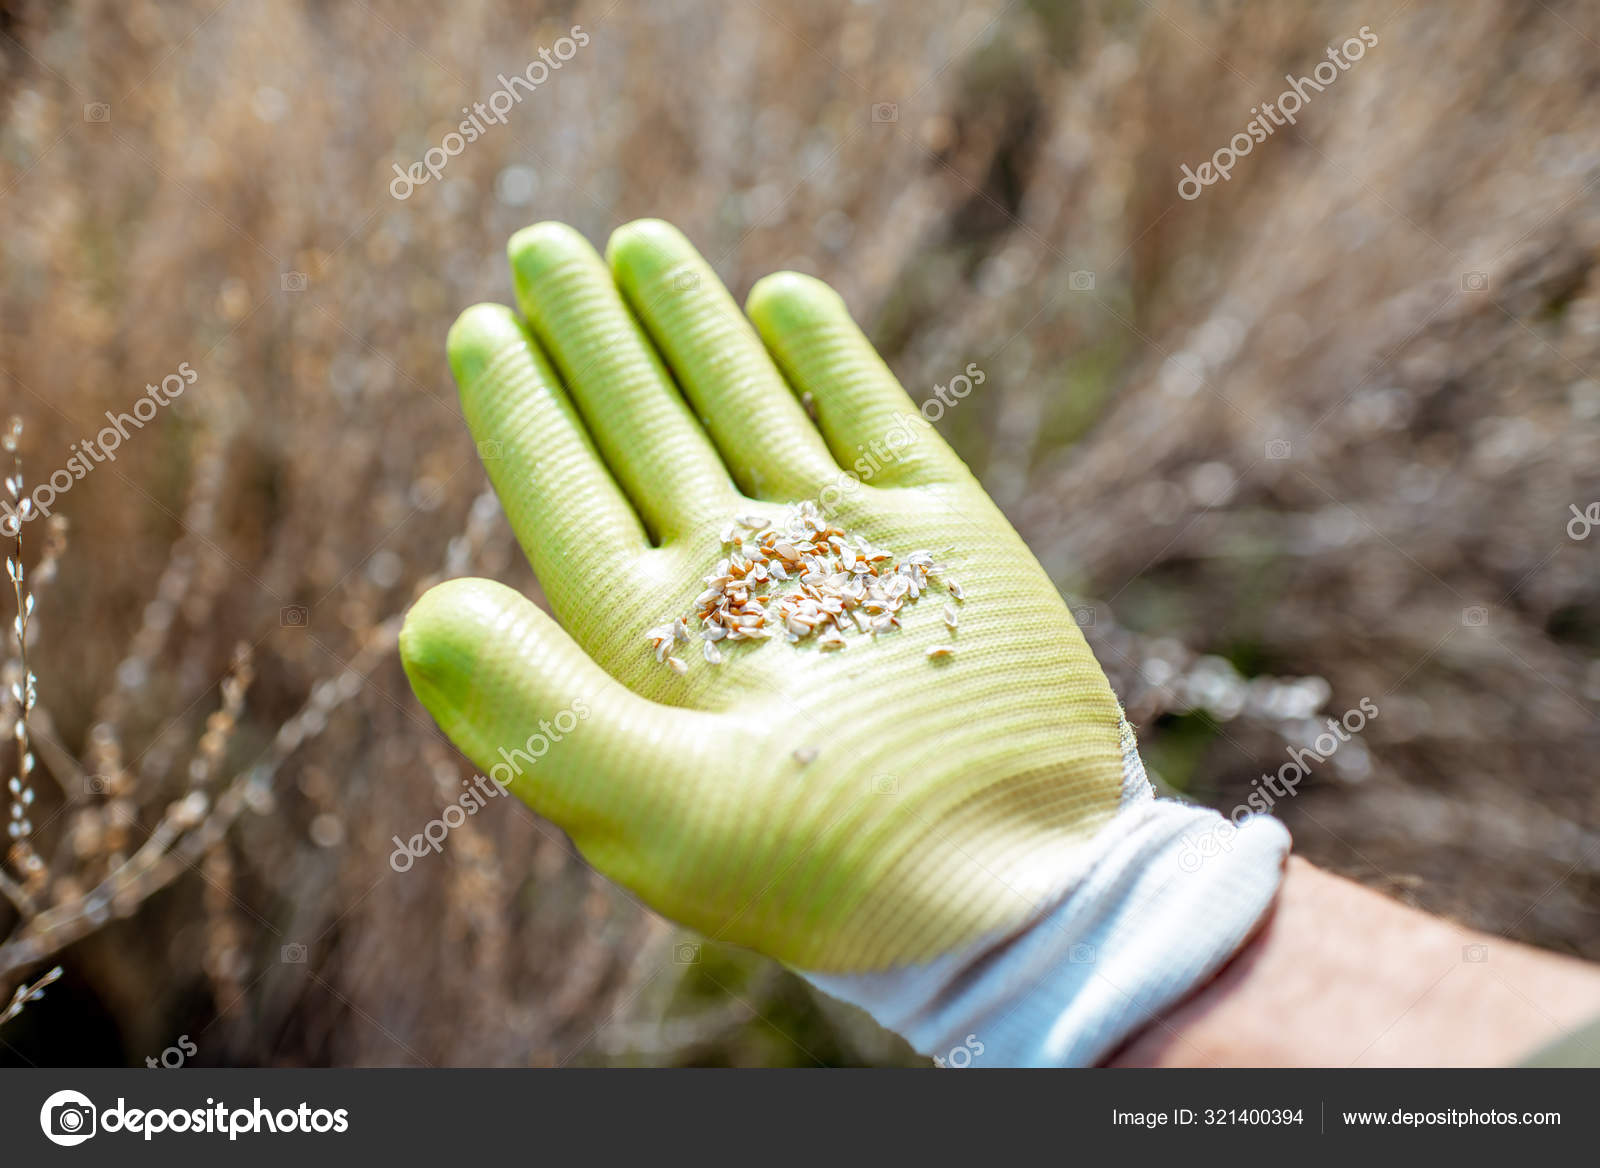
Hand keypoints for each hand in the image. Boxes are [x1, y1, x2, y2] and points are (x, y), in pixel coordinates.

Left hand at [401, 219, 1127, 972]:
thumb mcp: (670, 813)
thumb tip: (418, 608)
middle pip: (642, 433)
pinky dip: (824, 359)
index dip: (520, 413)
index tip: (476, 324)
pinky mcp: (942, 532)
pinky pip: (869, 420)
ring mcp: (840, 551)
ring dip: (690, 327)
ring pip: (745, 408)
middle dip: (591, 340)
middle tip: (538, 245)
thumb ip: (539, 714)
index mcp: (658, 647)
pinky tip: (780, 298)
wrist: (1027, 886)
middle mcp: (738, 586)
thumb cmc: (840, 875)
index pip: (567, 503)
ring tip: (637, 243)